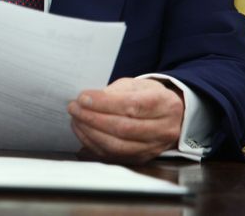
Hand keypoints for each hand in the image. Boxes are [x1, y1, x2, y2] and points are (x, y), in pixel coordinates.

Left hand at [67, 77, 184, 163]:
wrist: (170, 117)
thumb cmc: (149, 97)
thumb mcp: (137, 85)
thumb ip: (115, 91)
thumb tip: (90, 100)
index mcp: (166, 105)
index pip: (132, 106)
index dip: (104, 103)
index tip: (83, 97)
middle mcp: (164, 129)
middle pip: (124, 128)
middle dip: (93, 118)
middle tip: (74, 108)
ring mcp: (153, 147)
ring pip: (118, 146)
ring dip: (90, 132)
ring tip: (76, 119)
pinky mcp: (141, 159)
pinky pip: (113, 156)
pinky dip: (93, 143)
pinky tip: (82, 131)